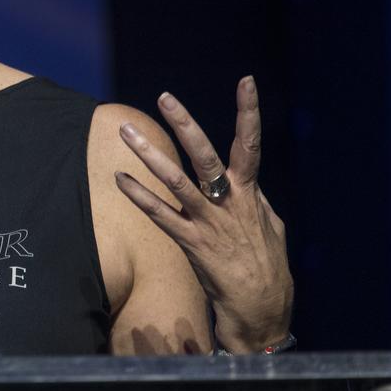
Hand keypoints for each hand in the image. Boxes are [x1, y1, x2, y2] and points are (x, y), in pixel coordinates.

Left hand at [114, 77, 293, 352]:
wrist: (263, 310)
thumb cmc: (267, 266)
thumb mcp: (270, 226)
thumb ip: (255, 199)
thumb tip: (247, 182)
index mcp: (249, 194)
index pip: (250, 145)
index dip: (249, 112)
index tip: (246, 81)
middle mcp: (229, 203)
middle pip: (205, 156)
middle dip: (186, 124)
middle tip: (165, 97)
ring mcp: (209, 223)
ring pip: (176, 181)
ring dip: (149, 155)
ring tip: (126, 132)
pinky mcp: (192, 245)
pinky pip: (160, 216)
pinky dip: (139, 197)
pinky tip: (120, 180)